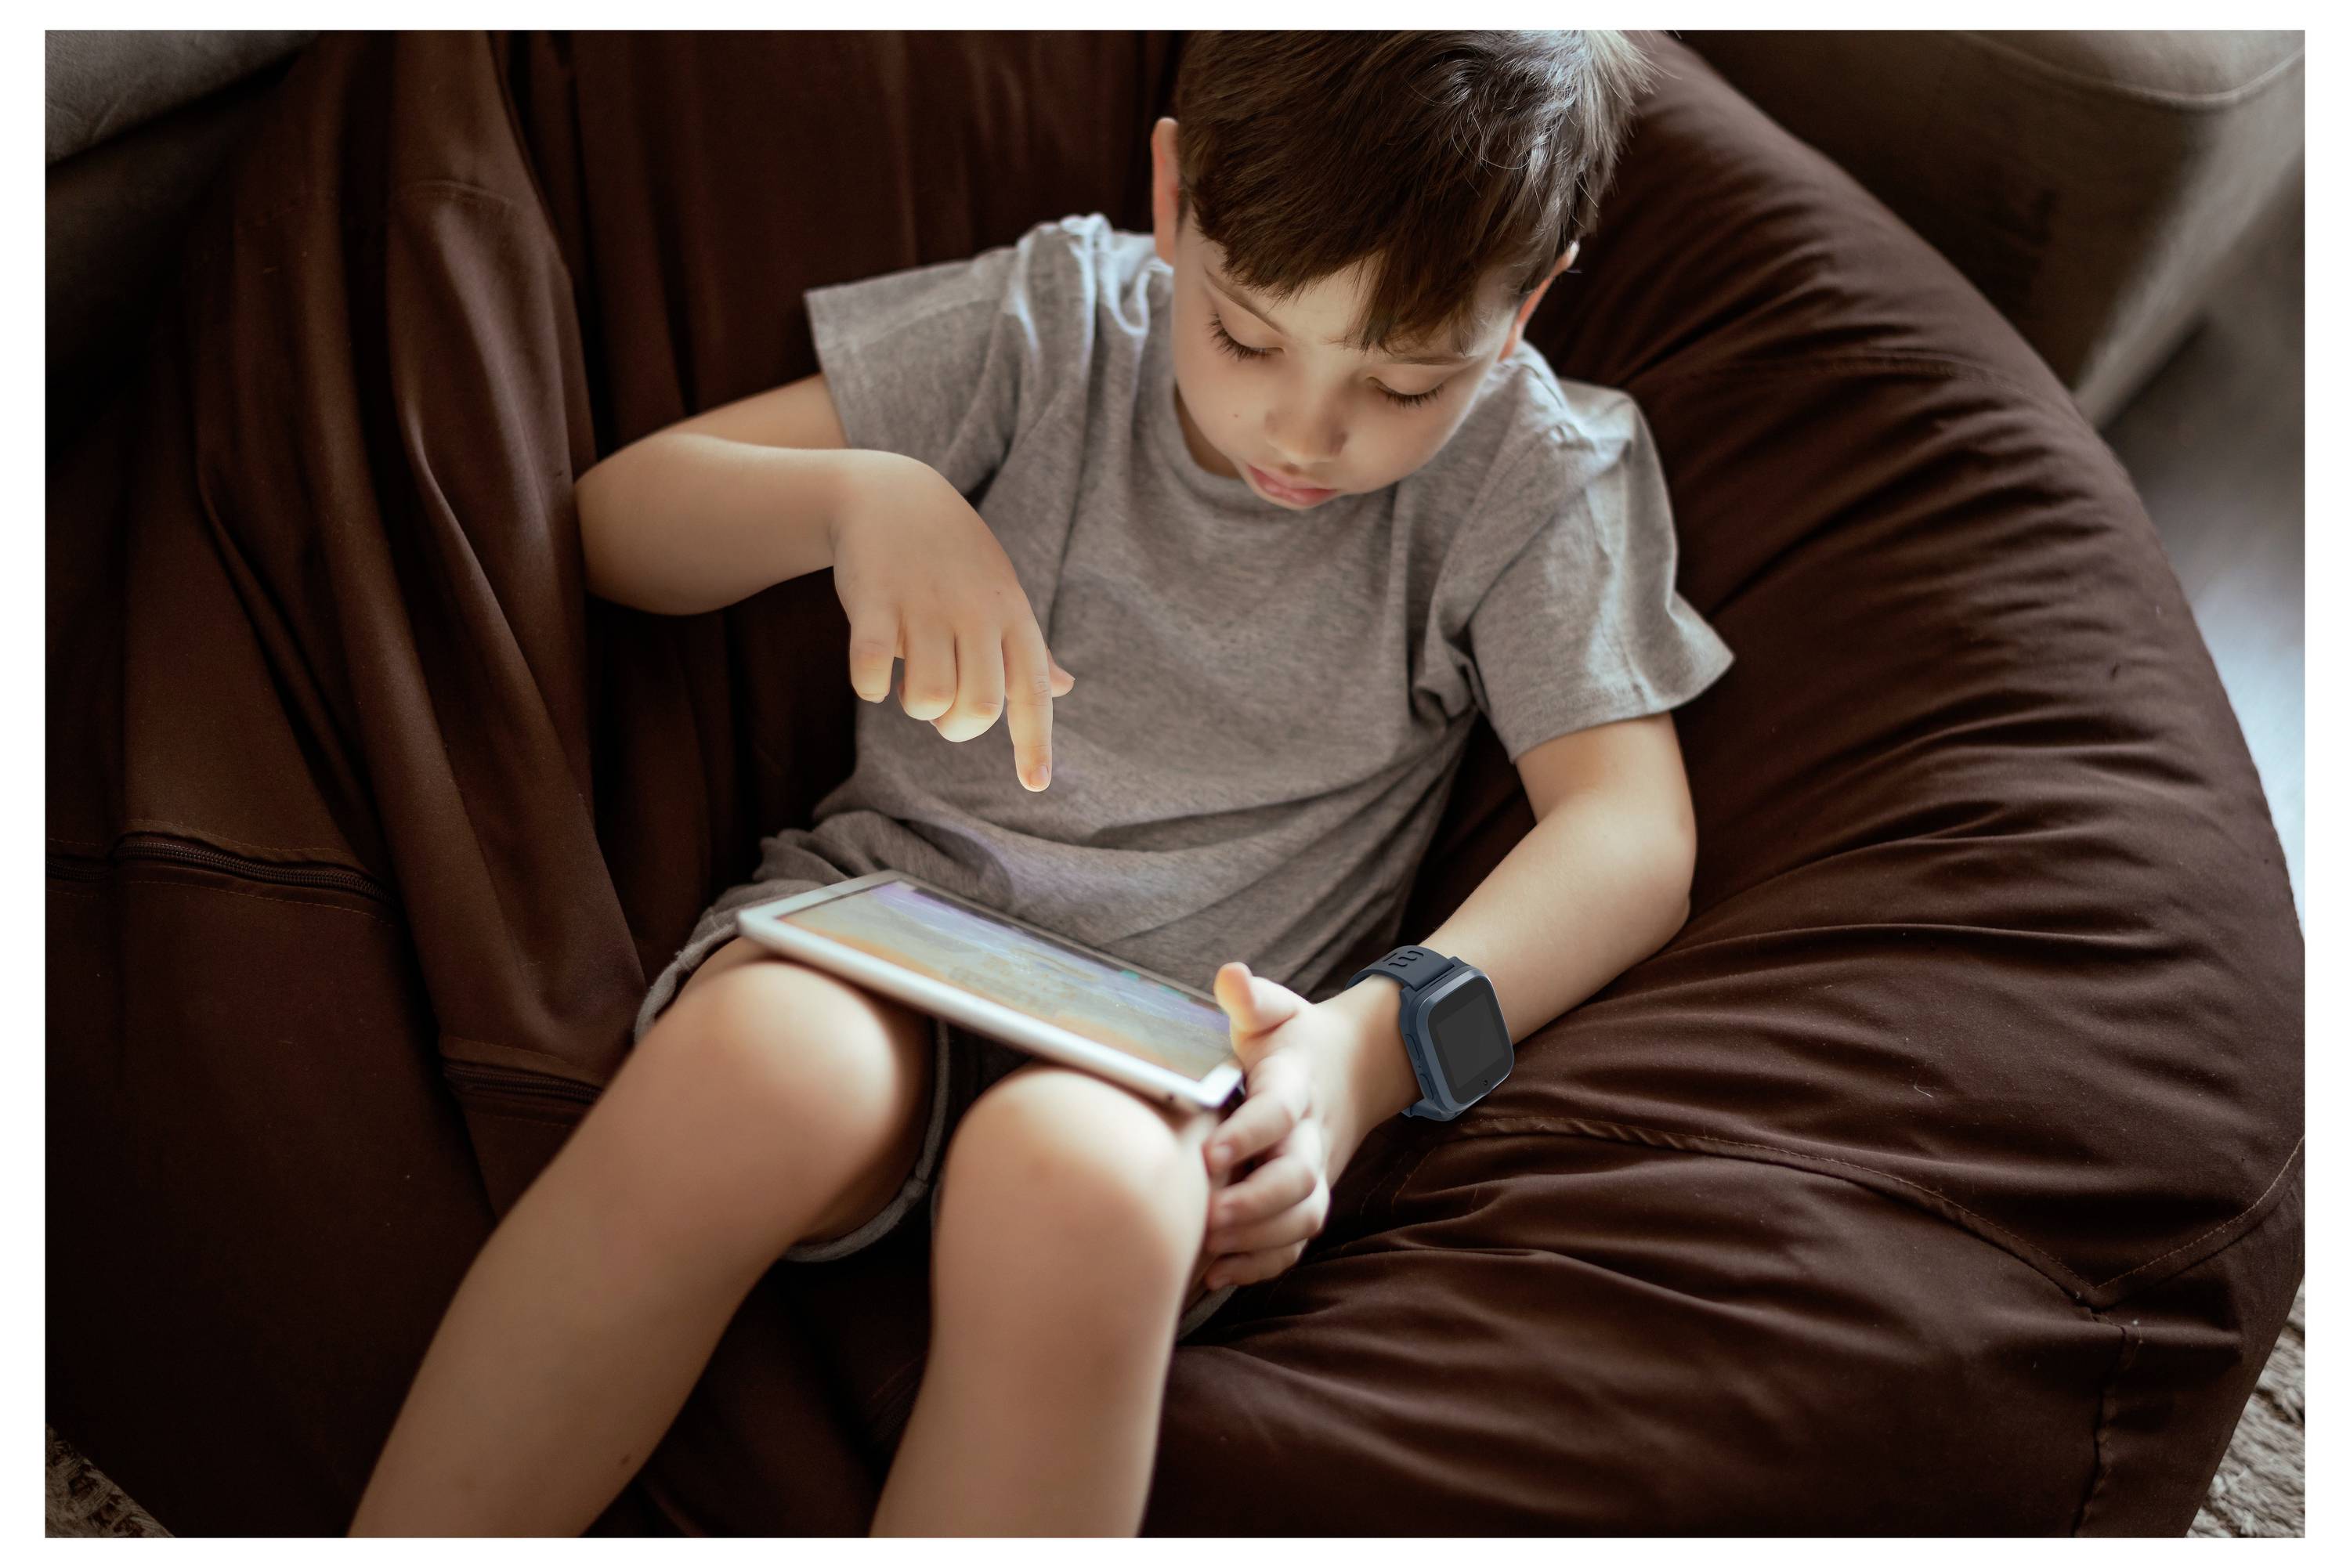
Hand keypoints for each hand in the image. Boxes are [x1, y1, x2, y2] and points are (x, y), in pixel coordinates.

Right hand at [827, 452, 1075, 789]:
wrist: (893, 495)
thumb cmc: (955, 558)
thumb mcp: (1002, 595)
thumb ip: (1028, 649)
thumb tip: (1064, 688)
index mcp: (1013, 618)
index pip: (1033, 692)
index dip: (1034, 743)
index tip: (1036, 785)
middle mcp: (976, 613)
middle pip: (978, 709)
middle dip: (955, 728)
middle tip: (940, 708)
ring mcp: (926, 605)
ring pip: (928, 699)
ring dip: (915, 707)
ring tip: (908, 681)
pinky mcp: (875, 601)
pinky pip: (873, 669)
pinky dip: (870, 686)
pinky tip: (872, 674)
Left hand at [1196, 961, 1371, 1290]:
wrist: (1352, 1069)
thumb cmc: (1293, 1040)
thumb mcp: (1275, 1011)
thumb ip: (1251, 997)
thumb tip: (1230, 976)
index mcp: (1295, 1084)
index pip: (1278, 1111)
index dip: (1249, 1135)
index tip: (1210, 1155)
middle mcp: (1310, 1134)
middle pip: (1299, 1176)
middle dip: (1257, 1203)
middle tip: (1209, 1218)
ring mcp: (1315, 1173)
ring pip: (1303, 1217)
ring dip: (1260, 1241)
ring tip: (1209, 1252)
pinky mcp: (1308, 1200)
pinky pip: (1296, 1243)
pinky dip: (1263, 1265)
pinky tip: (1216, 1274)